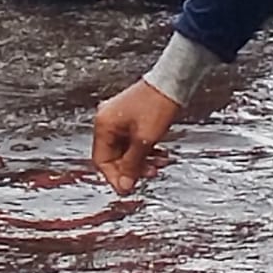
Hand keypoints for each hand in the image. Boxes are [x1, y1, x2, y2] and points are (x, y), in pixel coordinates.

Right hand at [92, 79, 181, 194]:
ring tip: (159, 166)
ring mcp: (117, 120)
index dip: (114, 177)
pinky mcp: (129, 118)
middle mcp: (106, 123)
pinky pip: (132, 141)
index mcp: (103, 126)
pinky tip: (160, 155)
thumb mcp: (145, 141)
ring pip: (125, 150)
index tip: (128, 189)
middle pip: (113, 156)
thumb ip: (132, 165)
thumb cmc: (155, 107)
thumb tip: (124, 186)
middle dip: (131, 169)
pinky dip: (144, 151)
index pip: (101, 160)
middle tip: (149, 176)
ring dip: (140, 161)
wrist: (170, 84)